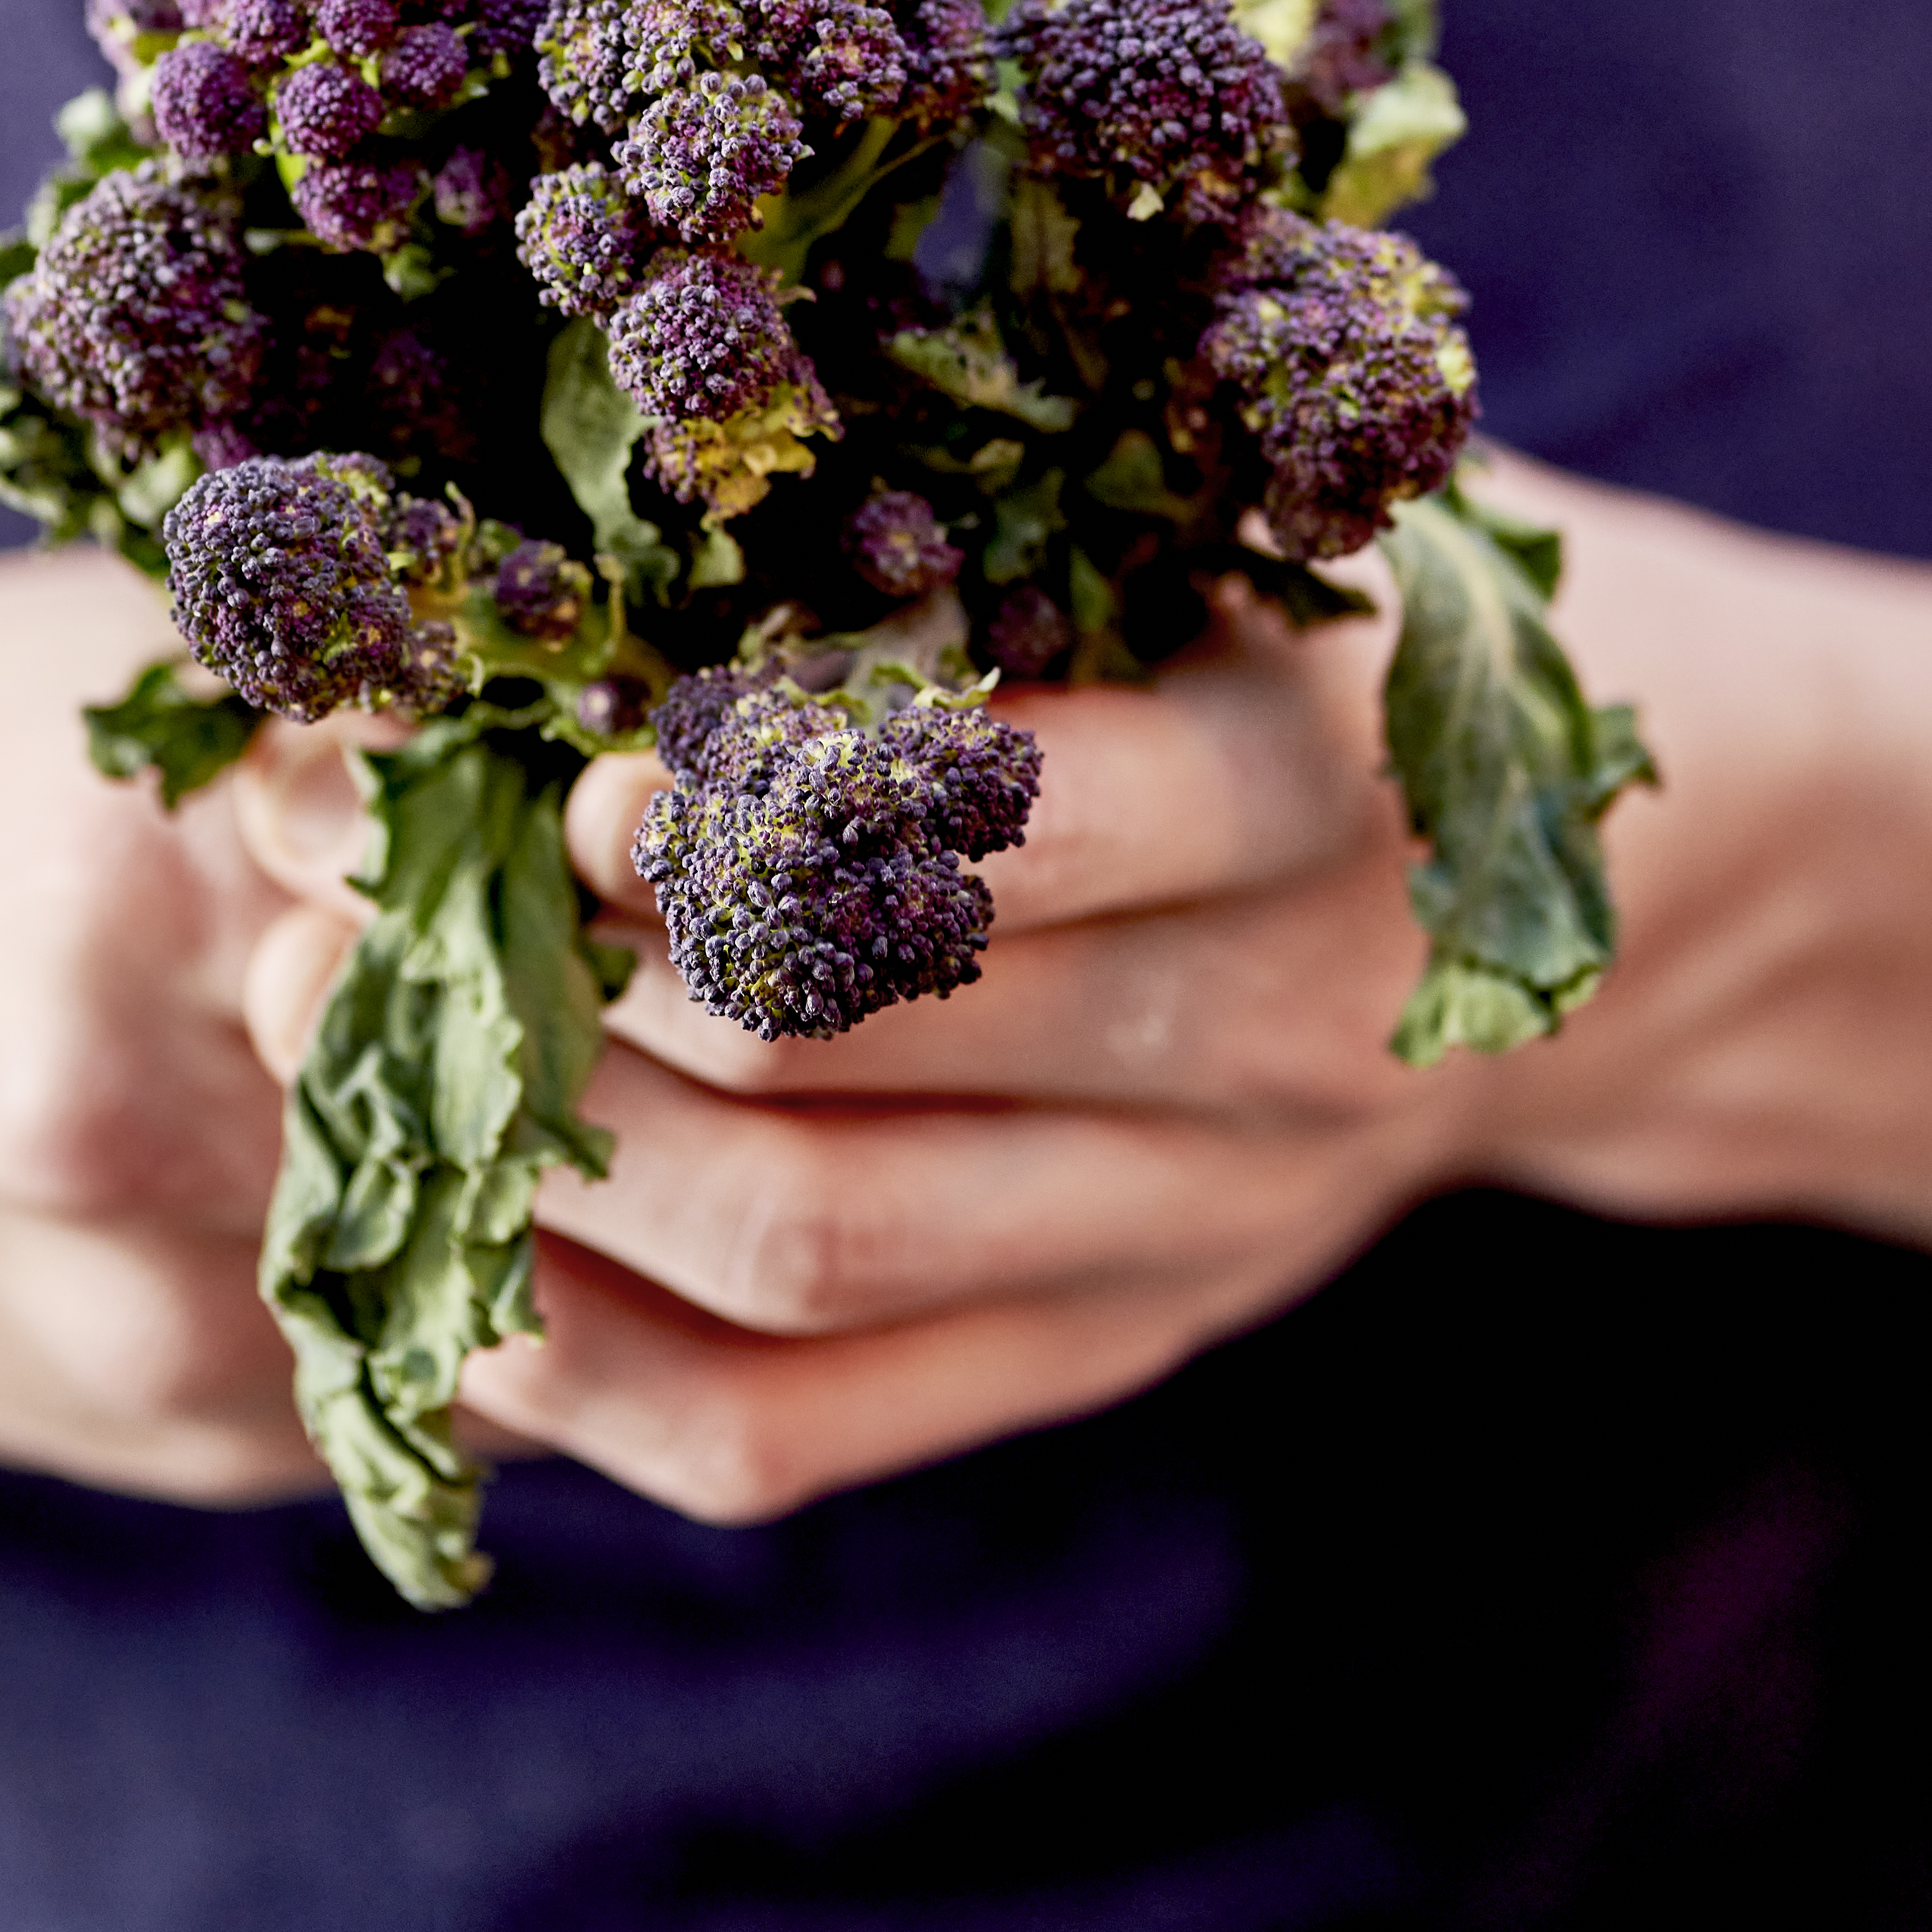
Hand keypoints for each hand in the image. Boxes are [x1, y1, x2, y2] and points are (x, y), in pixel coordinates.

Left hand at [239, 578, 1497, 1526]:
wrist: (1601, 899)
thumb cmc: (1325, 627)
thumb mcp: (1223, 524)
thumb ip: (992, 518)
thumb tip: (616, 496)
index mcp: (1304, 787)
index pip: (980, 831)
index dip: (730, 802)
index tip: (548, 750)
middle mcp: (1266, 1035)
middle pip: (840, 1056)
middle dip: (549, 958)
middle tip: (340, 851)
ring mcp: (1186, 1233)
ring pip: (801, 1251)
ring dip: (533, 1142)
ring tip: (329, 1004)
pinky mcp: (1098, 1355)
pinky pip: (794, 1435)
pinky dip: (585, 1362)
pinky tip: (437, 1247)